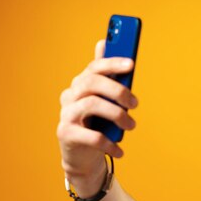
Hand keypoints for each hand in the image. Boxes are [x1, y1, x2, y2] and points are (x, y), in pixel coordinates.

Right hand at [57, 40, 137, 194]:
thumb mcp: (105, 102)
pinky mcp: (66, 134)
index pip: (93, 68)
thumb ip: (107, 78)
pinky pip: (92, 136)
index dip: (112, 63)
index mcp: (80, 85)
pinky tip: (119, 150)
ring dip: (117, 114)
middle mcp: (69, 96)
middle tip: (135, 103)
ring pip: (91, 104)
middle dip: (117, 90)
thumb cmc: (97, 126)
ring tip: (131, 125)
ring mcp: (66, 114)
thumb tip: (102, 43)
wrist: (83, 157)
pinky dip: (110, 143)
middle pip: (91, 83)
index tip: (131, 64)